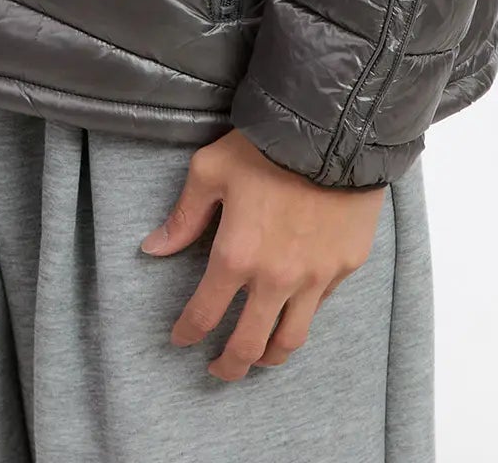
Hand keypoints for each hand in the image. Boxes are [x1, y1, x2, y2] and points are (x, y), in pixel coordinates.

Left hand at [139, 126, 385, 379]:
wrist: (333, 127)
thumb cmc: (265, 145)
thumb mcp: (210, 169)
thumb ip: (184, 216)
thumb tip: (152, 248)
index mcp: (236, 255)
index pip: (205, 314)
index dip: (187, 332)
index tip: (180, 338)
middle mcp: (275, 278)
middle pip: (248, 345)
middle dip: (227, 366)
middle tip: (218, 369)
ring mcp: (315, 277)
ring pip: (290, 340)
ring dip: (268, 357)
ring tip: (257, 357)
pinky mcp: (345, 266)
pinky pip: (321, 306)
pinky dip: (303, 316)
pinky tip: (293, 311)